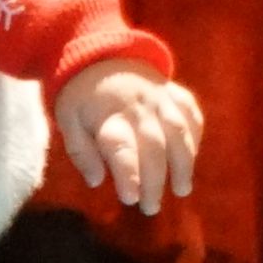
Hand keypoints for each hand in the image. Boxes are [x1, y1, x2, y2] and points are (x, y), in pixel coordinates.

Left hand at [52, 56, 204, 218]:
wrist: (102, 54)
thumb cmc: (82, 96)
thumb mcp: (67, 120)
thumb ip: (80, 151)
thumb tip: (97, 181)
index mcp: (109, 116)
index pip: (121, 148)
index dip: (128, 174)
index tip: (130, 198)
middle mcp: (139, 108)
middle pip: (153, 146)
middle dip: (155, 180)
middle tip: (151, 208)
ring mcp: (161, 98)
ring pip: (179, 132)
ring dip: (184, 163)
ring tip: (182, 190)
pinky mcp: (175, 93)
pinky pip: (192, 115)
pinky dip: (195, 138)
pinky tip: (192, 158)